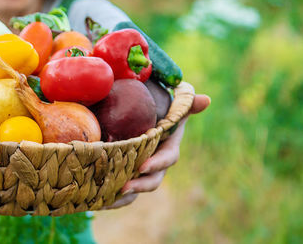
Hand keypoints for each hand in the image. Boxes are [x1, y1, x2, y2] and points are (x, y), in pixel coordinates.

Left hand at [103, 94, 210, 209]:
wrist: (144, 115)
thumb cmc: (160, 109)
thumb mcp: (172, 105)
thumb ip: (186, 104)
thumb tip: (206, 100)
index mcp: (168, 147)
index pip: (167, 159)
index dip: (157, 164)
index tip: (143, 167)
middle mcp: (156, 163)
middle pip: (152, 180)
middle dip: (139, 185)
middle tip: (124, 188)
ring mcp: (142, 172)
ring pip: (136, 190)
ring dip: (123, 198)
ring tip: (106, 201)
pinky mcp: (128, 176)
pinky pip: (122, 193)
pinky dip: (111, 199)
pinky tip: (97, 203)